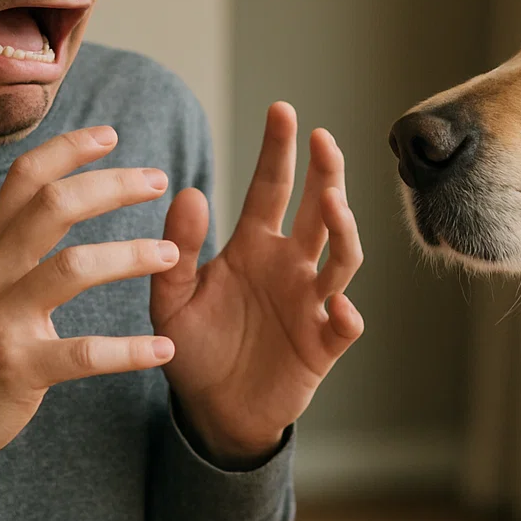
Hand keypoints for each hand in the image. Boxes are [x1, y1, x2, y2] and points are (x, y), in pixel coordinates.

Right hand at [0, 126, 177, 469]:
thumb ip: (14, 236)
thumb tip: (57, 188)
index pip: (25, 178)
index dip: (68, 149)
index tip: (111, 134)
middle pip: (54, 207)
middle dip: (111, 186)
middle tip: (158, 180)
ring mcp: (2, 319)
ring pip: (72, 268)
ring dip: (129, 257)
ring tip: (171, 256)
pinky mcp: (19, 368)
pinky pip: (83, 353)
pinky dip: (128, 351)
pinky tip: (164, 349)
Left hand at [152, 102, 364, 464]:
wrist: (213, 411)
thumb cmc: (195, 347)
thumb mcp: (172, 298)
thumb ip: (178, 249)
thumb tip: (188, 191)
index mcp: (254, 246)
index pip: (271, 187)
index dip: (279, 150)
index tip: (284, 109)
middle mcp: (290, 266)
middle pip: (317, 210)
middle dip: (325, 173)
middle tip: (323, 139)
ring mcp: (312, 303)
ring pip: (342, 257)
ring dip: (343, 230)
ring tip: (331, 204)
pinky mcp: (322, 345)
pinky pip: (345, 326)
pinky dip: (348, 315)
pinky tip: (340, 306)